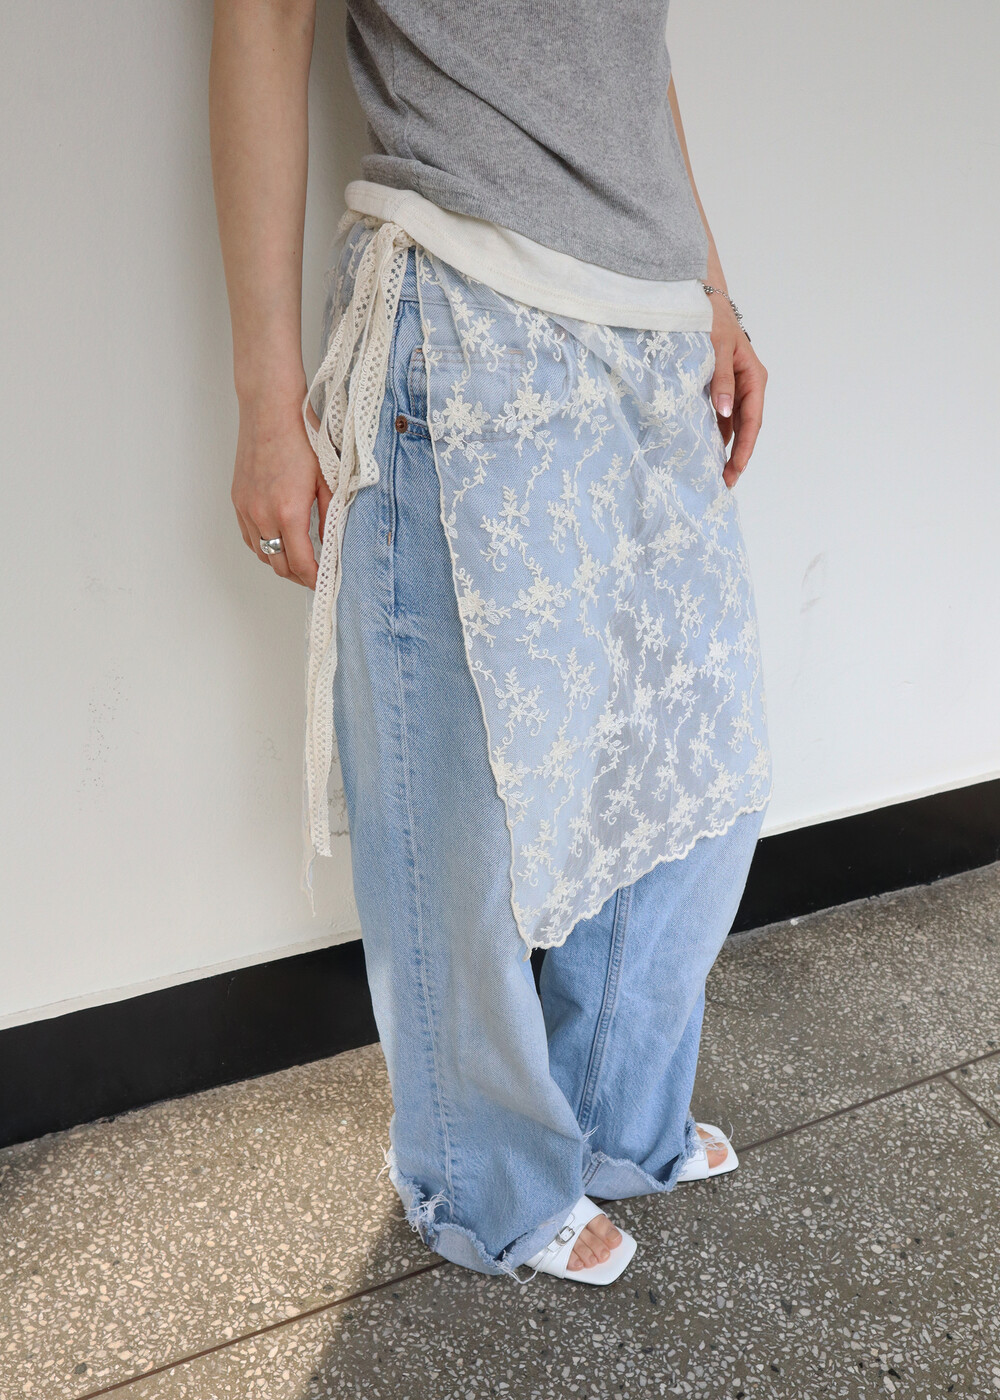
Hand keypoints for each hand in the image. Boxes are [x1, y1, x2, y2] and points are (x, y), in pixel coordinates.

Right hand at [231, 395, 331, 588]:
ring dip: (280, 562)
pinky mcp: (238, 499)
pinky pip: (249, 536)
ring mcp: (246, 508)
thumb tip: (334, 543)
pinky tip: (279, 541)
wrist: (270, 409)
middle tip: (316, 575)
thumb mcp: (328, 479)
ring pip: (262, 553)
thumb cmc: (302, 437)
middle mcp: (262, 514)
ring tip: (300, 560)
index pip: (300, 563)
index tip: (326, 582)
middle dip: (299, 576)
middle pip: (278, 565)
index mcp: (288, 511)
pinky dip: (264, 546)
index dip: (314, 579)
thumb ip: (331, 515)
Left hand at [707, 293, 767, 489]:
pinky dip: (715, 433)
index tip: (735, 469)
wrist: (700, 299)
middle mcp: (747, 385)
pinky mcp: (720, 387)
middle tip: (725, 482)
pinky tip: (706, 450)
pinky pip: (721, 416)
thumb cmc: (712, 317)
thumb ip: (720, 379)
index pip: (752, 420)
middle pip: (746, 427)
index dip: (744, 447)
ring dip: (726, 448)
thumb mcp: (717, 347)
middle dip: (737, 455)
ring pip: (733, 425)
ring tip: (716, 474)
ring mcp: (734, 387)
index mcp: (754, 377)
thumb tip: (723, 411)